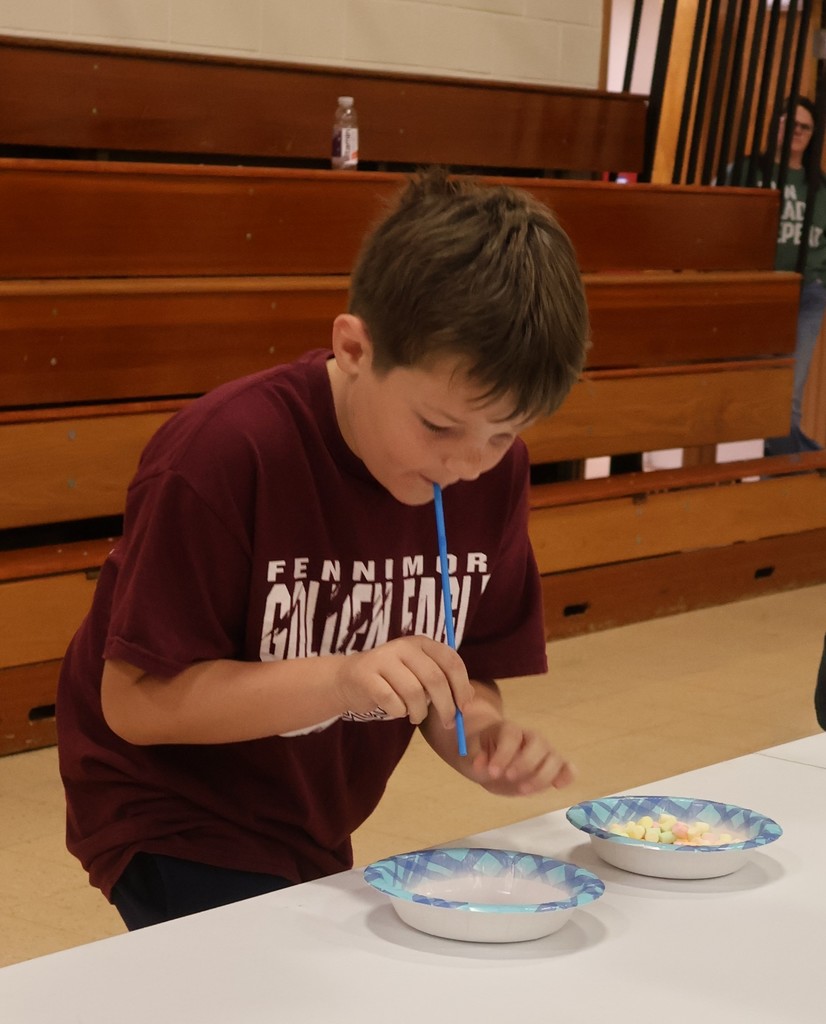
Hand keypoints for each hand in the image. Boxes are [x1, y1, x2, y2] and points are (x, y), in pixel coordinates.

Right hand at [333, 636, 472, 727]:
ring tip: (416, 716)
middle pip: (435, 678)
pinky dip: (399, 712)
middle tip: (448, 723)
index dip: (462, 686)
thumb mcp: (420, 675)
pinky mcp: (366, 676)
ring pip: (414, 692)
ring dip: (420, 712)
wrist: (349, 679)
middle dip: (446, 705)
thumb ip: (444, 682)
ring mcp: (383, 659)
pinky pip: (392, 701)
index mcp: (422, 643)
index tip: (464, 708)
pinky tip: (397, 711)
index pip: (451, 661)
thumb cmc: (392, 680)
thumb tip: (470, 699)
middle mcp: (404, 646)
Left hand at [467, 720, 574, 795]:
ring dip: (542, 776)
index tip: (491, 772)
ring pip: (554, 758)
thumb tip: (480, 766)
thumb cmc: (480, 751)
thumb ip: (475, 757)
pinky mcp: (551, 768)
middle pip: (538, 743)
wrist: (490, 758)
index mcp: (508, 729)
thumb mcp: (470, 753)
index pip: (511, 736)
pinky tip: (558, 785)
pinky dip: (567, 776)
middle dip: (525, 763)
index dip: (503, 754)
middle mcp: (529, 737)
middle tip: (508, 778)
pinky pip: (567, 768)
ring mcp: (543, 752)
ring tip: (523, 790)